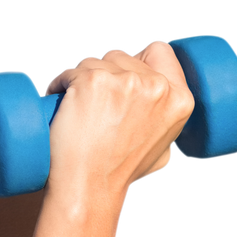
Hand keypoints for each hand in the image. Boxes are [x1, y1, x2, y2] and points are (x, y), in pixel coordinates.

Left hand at [42, 40, 195, 204]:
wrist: (90, 186)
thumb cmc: (119, 174)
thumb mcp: (162, 152)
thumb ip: (165, 127)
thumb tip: (156, 114)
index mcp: (178, 99)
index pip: (159, 50)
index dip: (136, 60)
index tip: (118, 75)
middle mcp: (155, 86)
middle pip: (120, 56)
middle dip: (103, 73)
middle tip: (91, 103)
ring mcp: (123, 81)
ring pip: (93, 61)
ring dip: (80, 78)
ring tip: (74, 107)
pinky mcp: (91, 80)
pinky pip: (69, 71)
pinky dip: (60, 84)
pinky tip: (58, 101)